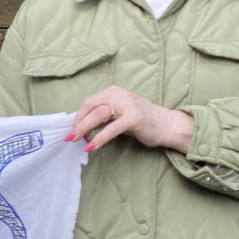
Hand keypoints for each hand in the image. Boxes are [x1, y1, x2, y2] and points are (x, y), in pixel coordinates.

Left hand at [66, 86, 192, 153]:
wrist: (167, 125)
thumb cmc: (141, 121)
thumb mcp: (117, 115)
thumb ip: (101, 117)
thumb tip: (80, 126)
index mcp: (113, 92)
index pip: (89, 102)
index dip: (78, 117)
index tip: (74, 129)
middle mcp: (119, 94)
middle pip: (90, 106)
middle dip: (78, 123)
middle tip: (71, 137)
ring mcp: (127, 105)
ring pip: (98, 115)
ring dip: (84, 129)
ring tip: (77, 141)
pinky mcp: (134, 118)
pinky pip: (111, 129)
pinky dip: (99, 139)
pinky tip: (91, 147)